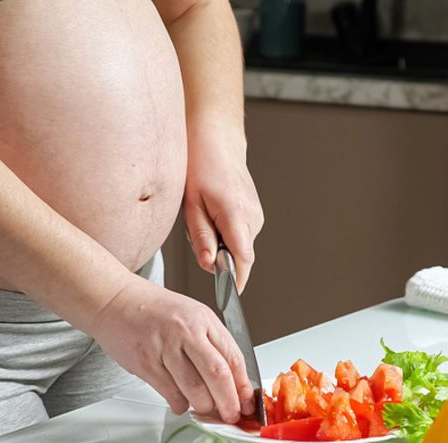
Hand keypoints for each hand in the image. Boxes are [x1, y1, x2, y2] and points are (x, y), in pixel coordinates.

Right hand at [91, 275, 254, 422]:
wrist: (114, 300)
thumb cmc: (154, 309)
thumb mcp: (192, 316)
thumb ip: (212, 344)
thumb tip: (233, 381)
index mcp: (203, 320)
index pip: (233, 357)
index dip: (244, 385)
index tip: (248, 401)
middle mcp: (185, 332)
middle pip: (217, 375)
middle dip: (229, 402)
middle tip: (232, 415)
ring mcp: (164, 348)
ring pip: (193, 389)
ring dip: (204, 407)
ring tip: (207, 410)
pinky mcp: (144, 363)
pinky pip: (169, 393)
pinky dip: (180, 404)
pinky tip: (182, 403)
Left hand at [184, 127, 263, 292]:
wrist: (217, 141)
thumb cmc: (201, 166)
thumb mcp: (191, 205)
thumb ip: (202, 238)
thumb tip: (209, 265)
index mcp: (236, 215)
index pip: (243, 259)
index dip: (237, 281)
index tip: (230, 296)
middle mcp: (252, 216)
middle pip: (240, 255)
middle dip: (219, 257)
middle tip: (198, 233)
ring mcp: (256, 214)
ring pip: (239, 245)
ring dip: (221, 243)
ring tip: (204, 216)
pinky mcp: (255, 212)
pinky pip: (241, 234)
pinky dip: (226, 233)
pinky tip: (213, 213)